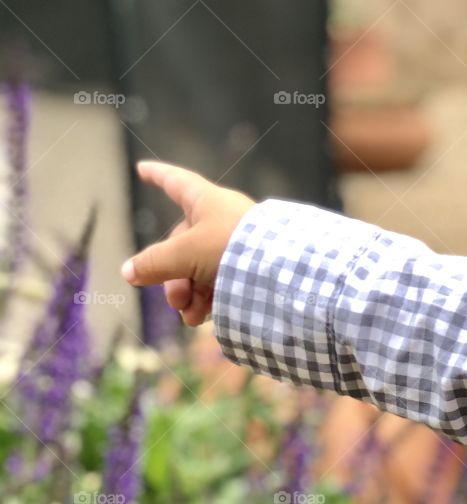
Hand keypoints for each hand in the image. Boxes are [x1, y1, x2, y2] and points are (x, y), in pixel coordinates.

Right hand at [120, 160, 255, 326]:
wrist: (284, 273)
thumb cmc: (232, 248)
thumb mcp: (186, 254)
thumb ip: (155, 262)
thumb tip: (128, 272)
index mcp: (206, 201)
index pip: (175, 182)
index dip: (157, 176)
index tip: (142, 169)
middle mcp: (221, 221)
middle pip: (182, 245)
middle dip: (174, 276)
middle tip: (176, 301)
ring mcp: (236, 247)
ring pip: (199, 269)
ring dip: (189, 294)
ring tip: (191, 316)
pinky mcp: (250, 272)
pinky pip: (220, 283)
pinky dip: (208, 299)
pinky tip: (203, 317)